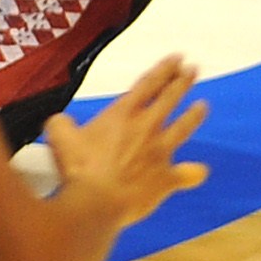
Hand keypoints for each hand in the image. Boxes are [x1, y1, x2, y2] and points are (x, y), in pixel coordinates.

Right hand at [38, 54, 208, 232]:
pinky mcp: (166, 178)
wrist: (97, 201)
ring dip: (194, 115)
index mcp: (122, 114)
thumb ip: (62, 123)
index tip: (176, 59)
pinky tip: (199, 171)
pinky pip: (185, 174)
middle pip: (169, 99)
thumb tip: (61, 121)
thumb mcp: (58, 136)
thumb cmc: (79, 167)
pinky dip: (192, 173)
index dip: (163, 70)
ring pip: (183, 128)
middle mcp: (146, 128)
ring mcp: (160, 152)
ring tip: (202, 104)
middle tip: (192, 70)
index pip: (148, 85)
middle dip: (182, 82)